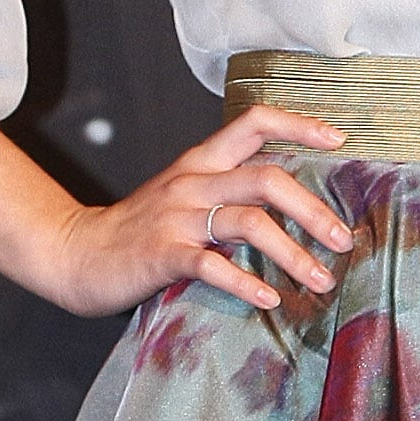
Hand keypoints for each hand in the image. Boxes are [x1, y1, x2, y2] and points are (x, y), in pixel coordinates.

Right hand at [50, 106, 354, 315]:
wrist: (75, 253)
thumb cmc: (141, 228)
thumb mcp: (186, 194)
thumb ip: (230, 189)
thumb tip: (296, 199)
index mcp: (202, 160)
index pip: (255, 121)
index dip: (300, 125)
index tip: (339, 139)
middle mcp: (193, 181)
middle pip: (268, 178)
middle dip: (314, 209)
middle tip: (344, 241)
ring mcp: (177, 216)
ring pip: (250, 221)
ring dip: (293, 253)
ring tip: (320, 280)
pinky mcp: (161, 254)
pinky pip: (212, 265)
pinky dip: (246, 282)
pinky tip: (269, 299)